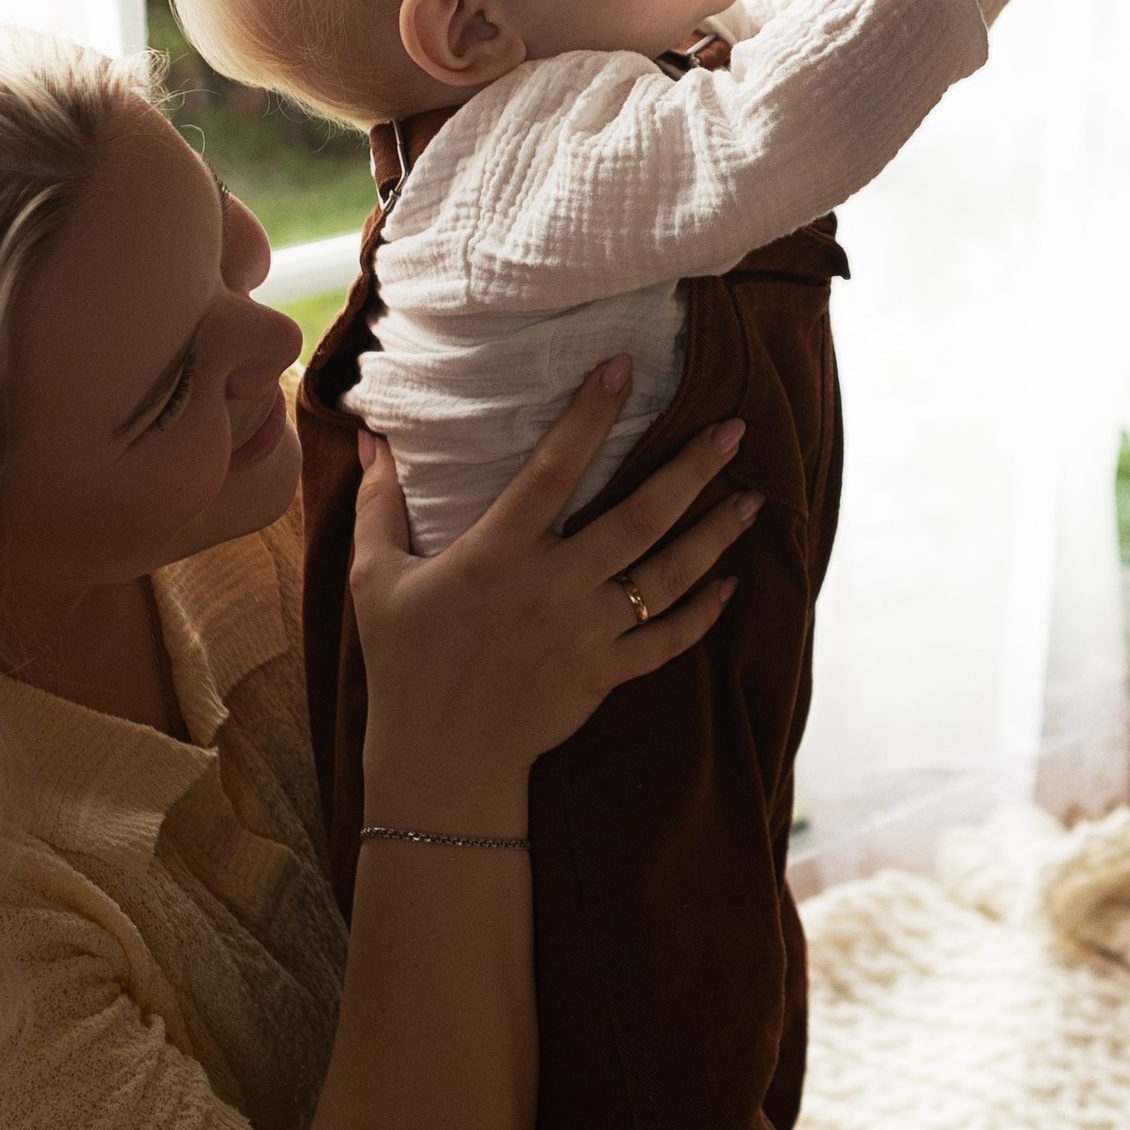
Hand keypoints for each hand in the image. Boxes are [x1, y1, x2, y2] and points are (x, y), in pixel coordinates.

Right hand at [350, 368, 757, 822]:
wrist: (438, 762)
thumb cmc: (404, 663)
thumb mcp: (375, 578)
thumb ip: (378, 504)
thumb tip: (375, 436)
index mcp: (496, 556)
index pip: (553, 470)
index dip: (590, 415)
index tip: (624, 366)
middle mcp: (551, 589)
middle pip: (638, 518)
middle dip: (692, 469)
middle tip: (734, 427)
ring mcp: (585, 636)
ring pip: (667, 577)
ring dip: (715, 535)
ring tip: (754, 497)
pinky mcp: (604, 676)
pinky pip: (669, 641)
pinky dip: (704, 613)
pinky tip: (731, 583)